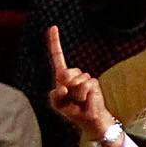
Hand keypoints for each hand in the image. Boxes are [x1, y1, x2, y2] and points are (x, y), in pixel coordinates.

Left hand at [43, 26, 116, 142]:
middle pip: (64, 73)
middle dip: (64, 87)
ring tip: (78, 101)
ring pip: (74, 82)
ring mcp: (84, 77)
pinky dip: (81, 96)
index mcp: (62, 77)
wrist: (89, 119)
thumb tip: (61, 87)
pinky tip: (85, 100)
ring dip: (74, 95)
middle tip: (70, 98)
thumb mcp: (57, 105)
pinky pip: (83, 88)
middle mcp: (73, 74)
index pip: (57, 58)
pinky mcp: (93, 83)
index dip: (54, 43)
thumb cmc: (72, 110)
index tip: (52, 27)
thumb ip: (54, 96)